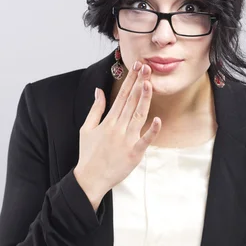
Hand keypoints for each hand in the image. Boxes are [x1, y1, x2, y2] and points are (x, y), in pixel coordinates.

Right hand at [73, 61, 160, 205]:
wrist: (90, 178)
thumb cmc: (88, 154)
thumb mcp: (86, 128)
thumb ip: (96, 109)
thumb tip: (99, 90)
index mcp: (108, 121)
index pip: (121, 96)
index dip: (130, 80)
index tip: (137, 67)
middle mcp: (118, 128)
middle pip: (131, 102)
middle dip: (139, 83)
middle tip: (147, 68)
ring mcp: (127, 140)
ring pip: (138, 116)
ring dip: (144, 99)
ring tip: (150, 84)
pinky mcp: (134, 153)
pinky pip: (145, 141)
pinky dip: (152, 131)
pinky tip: (158, 120)